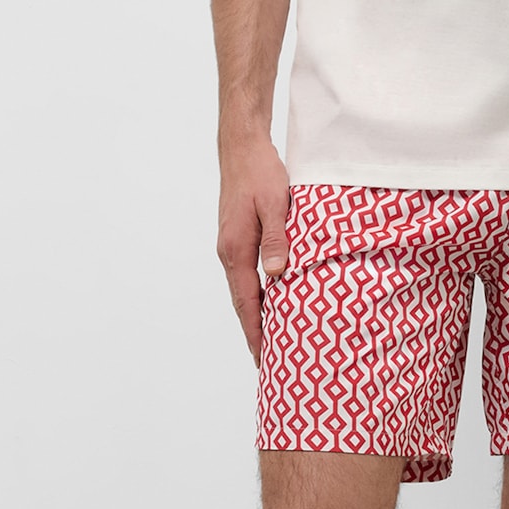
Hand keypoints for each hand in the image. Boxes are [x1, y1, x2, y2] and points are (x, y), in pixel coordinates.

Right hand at [215, 128, 290, 367]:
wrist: (242, 145)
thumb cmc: (261, 172)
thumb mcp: (276, 204)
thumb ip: (278, 240)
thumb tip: (278, 275)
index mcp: (236, 250)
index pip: (247, 302)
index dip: (256, 332)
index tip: (262, 358)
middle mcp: (229, 253)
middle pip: (242, 304)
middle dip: (253, 333)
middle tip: (266, 363)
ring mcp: (231, 247)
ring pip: (243, 292)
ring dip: (254, 317)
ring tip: (267, 343)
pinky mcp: (237, 240)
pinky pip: (245, 278)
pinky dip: (256, 297)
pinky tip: (268, 306)